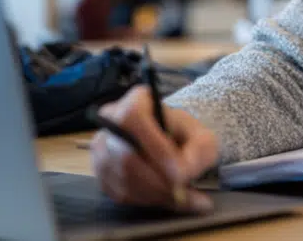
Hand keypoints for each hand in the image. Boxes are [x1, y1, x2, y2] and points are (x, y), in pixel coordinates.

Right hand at [91, 85, 218, 211]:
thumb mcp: (202, 137)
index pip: (134, 119)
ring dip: (153, 193)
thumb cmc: (185, 136)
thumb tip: (183, 172)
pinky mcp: (100, 172)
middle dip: (157, 180)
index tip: (180, 174)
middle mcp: (111, 121)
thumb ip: (199, 150)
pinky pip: (117, 191)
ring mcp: (102, 147)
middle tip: (182, 192)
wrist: (171, 146)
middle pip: (125, 155)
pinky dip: (144, 200)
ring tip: (180, 198)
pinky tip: (164, 199)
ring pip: (121, 177)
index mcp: (136, 101)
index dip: (156, 149)